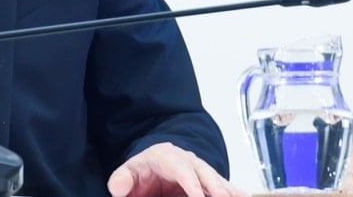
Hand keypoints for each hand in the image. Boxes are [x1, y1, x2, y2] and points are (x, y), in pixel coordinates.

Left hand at [107, 142, 244, 196]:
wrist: (156, 164)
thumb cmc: (145, 170)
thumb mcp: (129, 172)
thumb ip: (122, 179)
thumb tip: (117, 189)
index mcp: (170, 158)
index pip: (183, 170)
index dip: (192, 185)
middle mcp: (191, 163)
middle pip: (207, 175)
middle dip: (217, 188)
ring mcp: (204, 173)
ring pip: (220, 182)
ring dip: (229, 191)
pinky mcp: (212, 184)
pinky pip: (226, 189)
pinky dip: (234, 193)